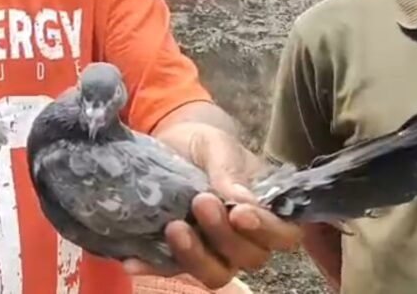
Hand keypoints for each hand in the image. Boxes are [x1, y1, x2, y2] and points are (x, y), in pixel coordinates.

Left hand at [125, 123, 301, 288]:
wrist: (171, 143)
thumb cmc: (206, 144)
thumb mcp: (218, 146)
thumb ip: (230, 170)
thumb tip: (242, 201)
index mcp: (266, 211)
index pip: (283, 234)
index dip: (266, 230)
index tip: (239, 213)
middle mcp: (245, 238)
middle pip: (249, 257)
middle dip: (224, 236)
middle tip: (200, 202)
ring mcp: (213, 250)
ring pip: (215, 273)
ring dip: (195, 257)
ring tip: (173, 228)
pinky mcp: (180, 253)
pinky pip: (170, 269)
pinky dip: (153, 267)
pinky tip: (133, 261)